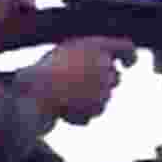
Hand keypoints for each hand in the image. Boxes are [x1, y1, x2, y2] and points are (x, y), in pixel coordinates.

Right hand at [17, 37, 137, 124]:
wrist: (32, 93)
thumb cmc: (41, 72)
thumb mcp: (63, 54)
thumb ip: (88, 56)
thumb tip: (105, 64)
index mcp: (96, 45)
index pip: (126, 48)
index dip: (129, 56)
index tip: (129, 64)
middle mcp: (104, 64)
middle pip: (116, 78)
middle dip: (102, 83)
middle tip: (78, 86)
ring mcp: (103, 86)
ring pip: (104, 99)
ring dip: (88, 102)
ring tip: (63, 99)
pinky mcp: (98, 107)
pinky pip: (93, 113)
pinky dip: (79, 115)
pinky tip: (61, 111)